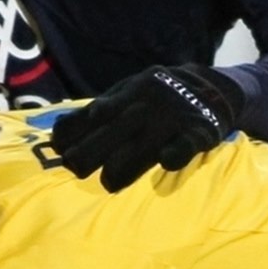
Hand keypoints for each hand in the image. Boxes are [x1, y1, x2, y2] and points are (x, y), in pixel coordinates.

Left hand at [48, 64, 241, 191]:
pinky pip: (186, 143)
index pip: (91, 116)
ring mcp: (170, 118)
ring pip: (143, 144)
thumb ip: (96, 114)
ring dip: (123, 164)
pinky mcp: (197, 131)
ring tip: (109, 182)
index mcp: (123, 96)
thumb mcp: (124, 95)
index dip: (73, 134)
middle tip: (76, 169)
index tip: (60, 151)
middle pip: (111, 132)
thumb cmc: (154, 98)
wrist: (210, 86)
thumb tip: (57, 137)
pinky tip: (166, 160)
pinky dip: (177, 150)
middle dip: (90, 153)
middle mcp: (143, 106)